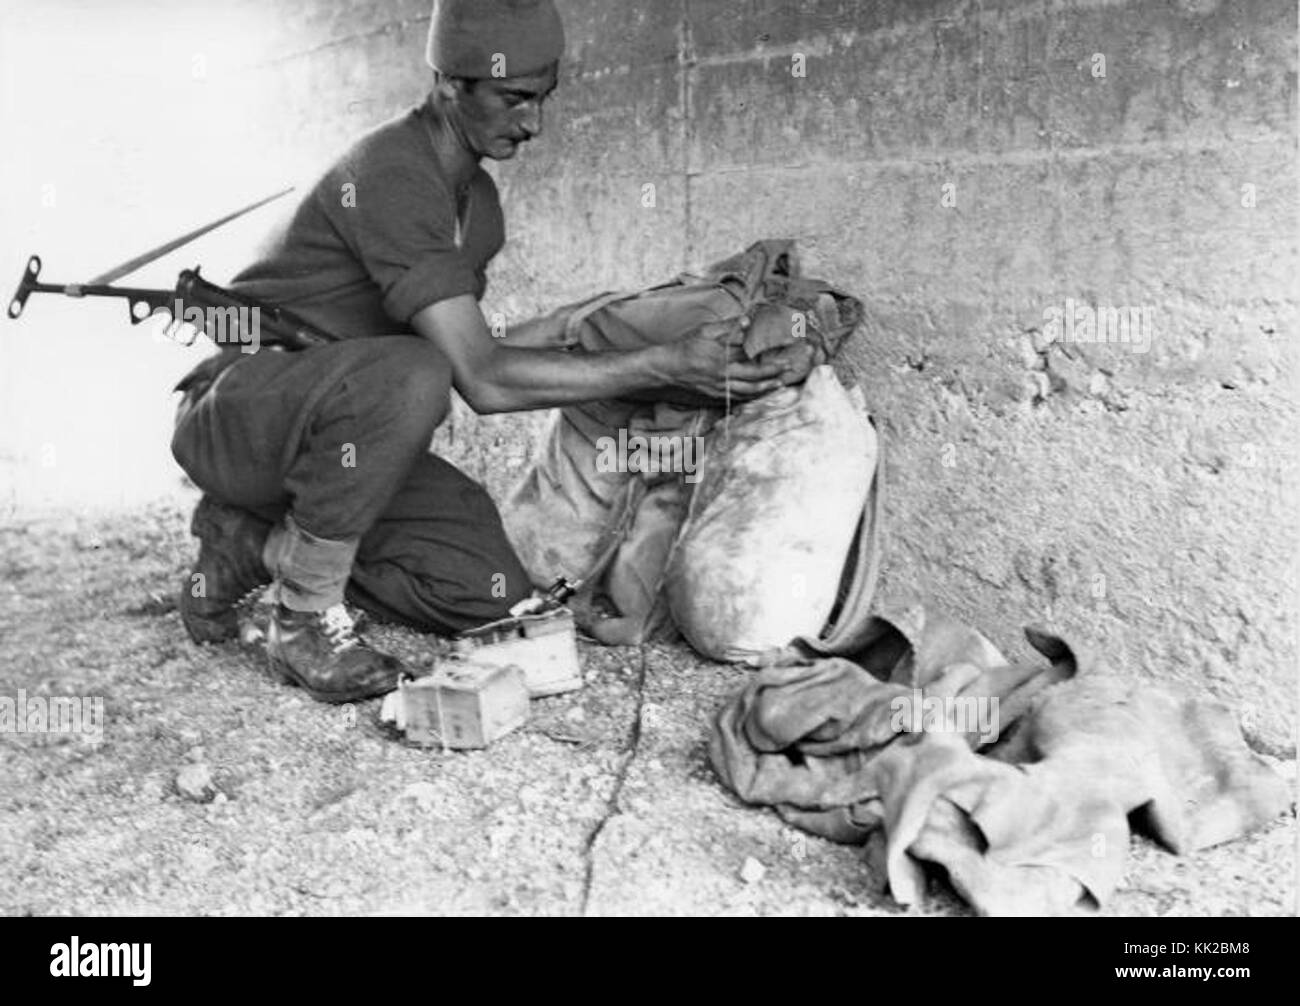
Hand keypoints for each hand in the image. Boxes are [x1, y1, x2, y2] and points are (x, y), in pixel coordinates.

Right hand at [658, 316, 788, 400]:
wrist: (666, 368)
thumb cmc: (685, 346)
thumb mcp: (706, 331)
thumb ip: (728, 327)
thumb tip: (748, 321)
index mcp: (722, 358)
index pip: (752, 359)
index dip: (770, 359)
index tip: (784, 357)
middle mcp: (723, 376)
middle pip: (754, 378)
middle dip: (773, 374)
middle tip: (788, 371)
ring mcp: (719, 388)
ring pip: (747, 392)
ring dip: (765, 388)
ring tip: (779, 385)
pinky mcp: (714, 395)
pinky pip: (736, 398)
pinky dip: (750, 396)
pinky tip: (758, 393)